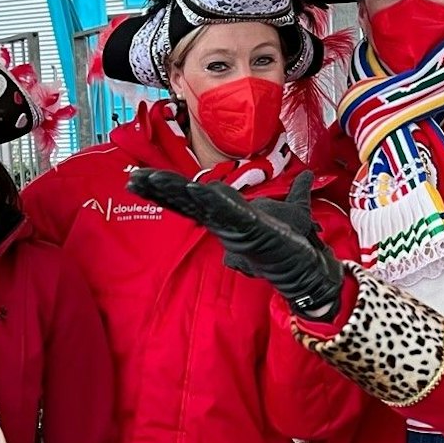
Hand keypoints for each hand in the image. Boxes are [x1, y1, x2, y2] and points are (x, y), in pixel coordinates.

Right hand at [129, 168, 344, 320]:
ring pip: (197, 205)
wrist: (309, 267)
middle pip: (187, 202)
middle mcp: (225, 222)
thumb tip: (308, 175)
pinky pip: (221, 212)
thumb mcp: (296, 210)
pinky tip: (191, 188)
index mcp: (230, 215)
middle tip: (134, 178)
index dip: (171, 189)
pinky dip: (205, 200)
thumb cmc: (297, 243)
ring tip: (145, 180)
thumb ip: (298, 192)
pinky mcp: (245, 230)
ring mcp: (232, 227)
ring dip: (172, 192)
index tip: (146, 178)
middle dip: (160, 189)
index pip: (194, 198)